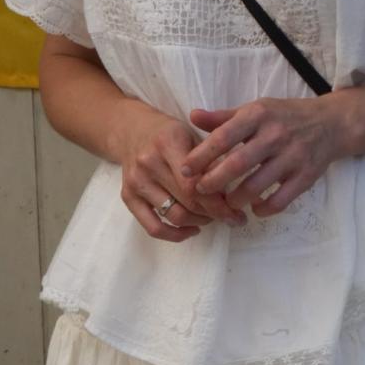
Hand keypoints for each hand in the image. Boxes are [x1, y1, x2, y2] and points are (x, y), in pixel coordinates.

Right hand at [116, 102, 245, 241]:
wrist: (131, 129)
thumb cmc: (169, 134)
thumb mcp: (193, 136)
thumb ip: (211, 161)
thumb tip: (234, 192)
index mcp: (168, 143)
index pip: (196, 184)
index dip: (219, 205)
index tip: (237, 215)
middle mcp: (149, 163)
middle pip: (188, 202)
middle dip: (214, 214)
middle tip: (229, 217)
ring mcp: (136, 181)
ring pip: (175, 216)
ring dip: (199, 222)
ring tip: (210, 217)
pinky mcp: (127, 196)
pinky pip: (153, 227)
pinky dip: (176, 235)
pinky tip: (192, 230)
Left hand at [183, 97, 346, 217]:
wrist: (330, 124)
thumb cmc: (284, 117)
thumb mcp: (255, 109)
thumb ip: (223, 118)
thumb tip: (192, 117)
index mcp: (258, 115)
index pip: (223, 137)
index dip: (202, 156)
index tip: (185, 169)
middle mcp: (275, 135)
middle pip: (237, 164)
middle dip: (214, 182)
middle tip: (201, 192)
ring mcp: (292, 157)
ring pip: (257, 186)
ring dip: (237, 199)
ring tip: (227, 203)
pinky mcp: (306, 176)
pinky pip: (280, 201)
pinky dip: (264, 209)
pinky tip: (255, 209)